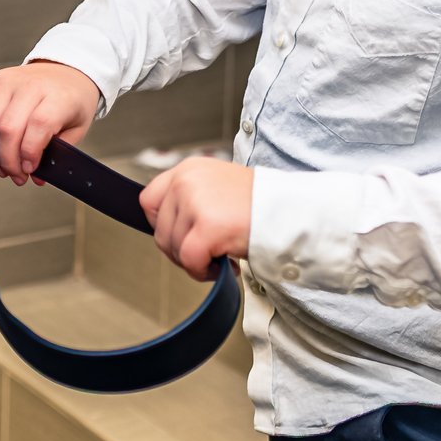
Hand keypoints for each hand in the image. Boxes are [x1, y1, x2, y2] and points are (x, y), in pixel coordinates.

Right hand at [0, 61, 100, 182]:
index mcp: (58, 96)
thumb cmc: (72, 101)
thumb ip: (57, 154)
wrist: (65, 72)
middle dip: (7, 160)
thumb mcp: (76, 129)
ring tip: (0, 165)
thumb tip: (34, 177)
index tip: (29, 170)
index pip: (39, 124)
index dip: (30, 152)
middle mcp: (31, 85)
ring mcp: (8, 81)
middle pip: (8, 128)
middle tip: (15, 175)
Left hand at [141, 157, 252, 279]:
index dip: (160, 225)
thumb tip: (166, 227)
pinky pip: (189, 260)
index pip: (148, 200)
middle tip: (206, 254)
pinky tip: (223, 267)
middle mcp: (187, 180)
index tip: (179, 237)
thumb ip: (190, 200)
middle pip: (159, 229)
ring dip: (194, 261)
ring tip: (220, 258)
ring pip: (173, 247)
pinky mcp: (207, 226)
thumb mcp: (217, 189)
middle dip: (180, 249)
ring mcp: (195, 202)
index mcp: (189, 169)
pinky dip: (202, 271)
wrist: (292, 212)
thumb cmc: (260, 206)